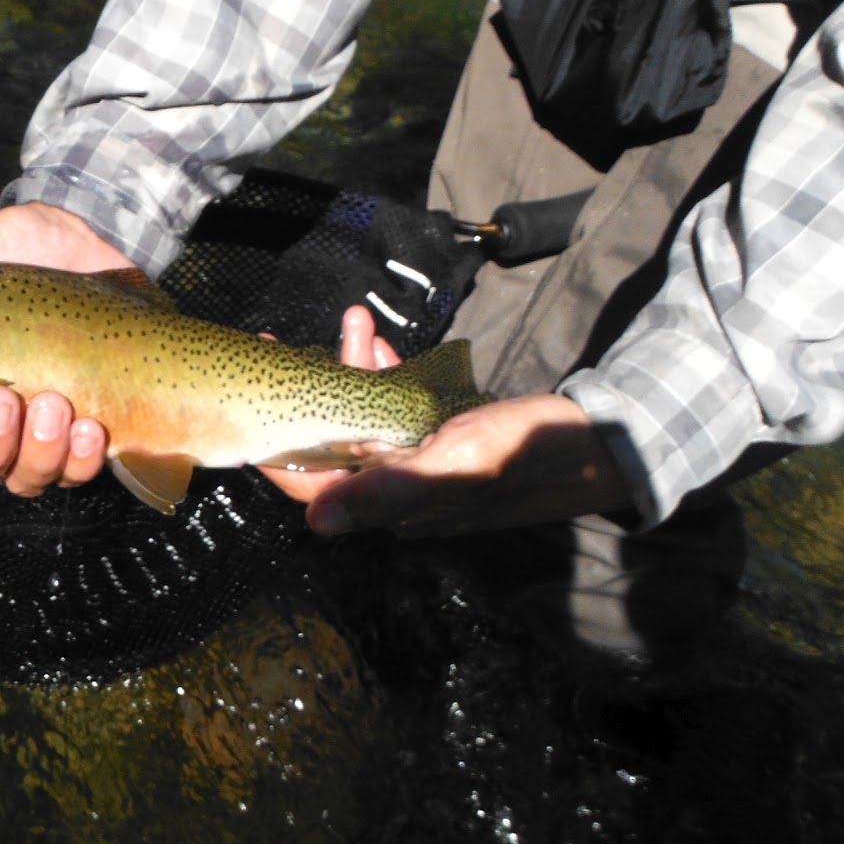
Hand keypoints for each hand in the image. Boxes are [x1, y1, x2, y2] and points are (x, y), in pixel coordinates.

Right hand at [0, 203, 127, 491]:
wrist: (92, 246)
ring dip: (37, 449)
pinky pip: (77, 472)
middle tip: (3, 398)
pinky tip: (88, 426)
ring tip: (53, 402)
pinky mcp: (84, 439)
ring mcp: (38, 439)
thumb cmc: (23, 252)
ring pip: (24, 478)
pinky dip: (81, 458)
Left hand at [264, 307, 632, 535]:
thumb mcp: (453, 464)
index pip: (306, 481)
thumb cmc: (525, 451)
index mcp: (388, 503)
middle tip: (276, 339)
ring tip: (352, 322)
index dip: (269, 440)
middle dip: (304, 388)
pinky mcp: (439, 437)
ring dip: (347, 370)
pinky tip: (378, 340)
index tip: (246, 392)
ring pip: (358, 418)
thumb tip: (317, 520)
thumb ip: (384, 489)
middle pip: (325, 442)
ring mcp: (416, 461)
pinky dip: (384, 373)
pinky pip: (394, 407)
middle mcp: (394, 488)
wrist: (598, 439)